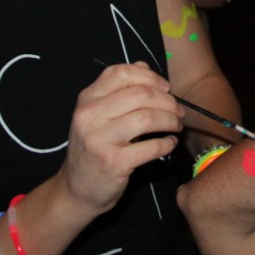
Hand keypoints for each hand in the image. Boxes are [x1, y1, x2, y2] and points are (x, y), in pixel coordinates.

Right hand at [59, 62, 182, 216]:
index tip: (166, 88)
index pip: (121, 73)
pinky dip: (167, 143)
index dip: (150, 77)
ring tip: (176, 125)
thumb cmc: (93, 147)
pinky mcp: (113, 162)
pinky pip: (151, 146)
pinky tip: (169, 144)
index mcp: (87, 99)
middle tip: (179, 110)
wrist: (75, 189)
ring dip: (170, 120)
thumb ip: (119, 89)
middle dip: (168, 101)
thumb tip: (144, 66)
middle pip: (140, 94)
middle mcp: (89, 116)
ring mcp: (99, 139)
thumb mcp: (97, 114)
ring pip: (147, 117)